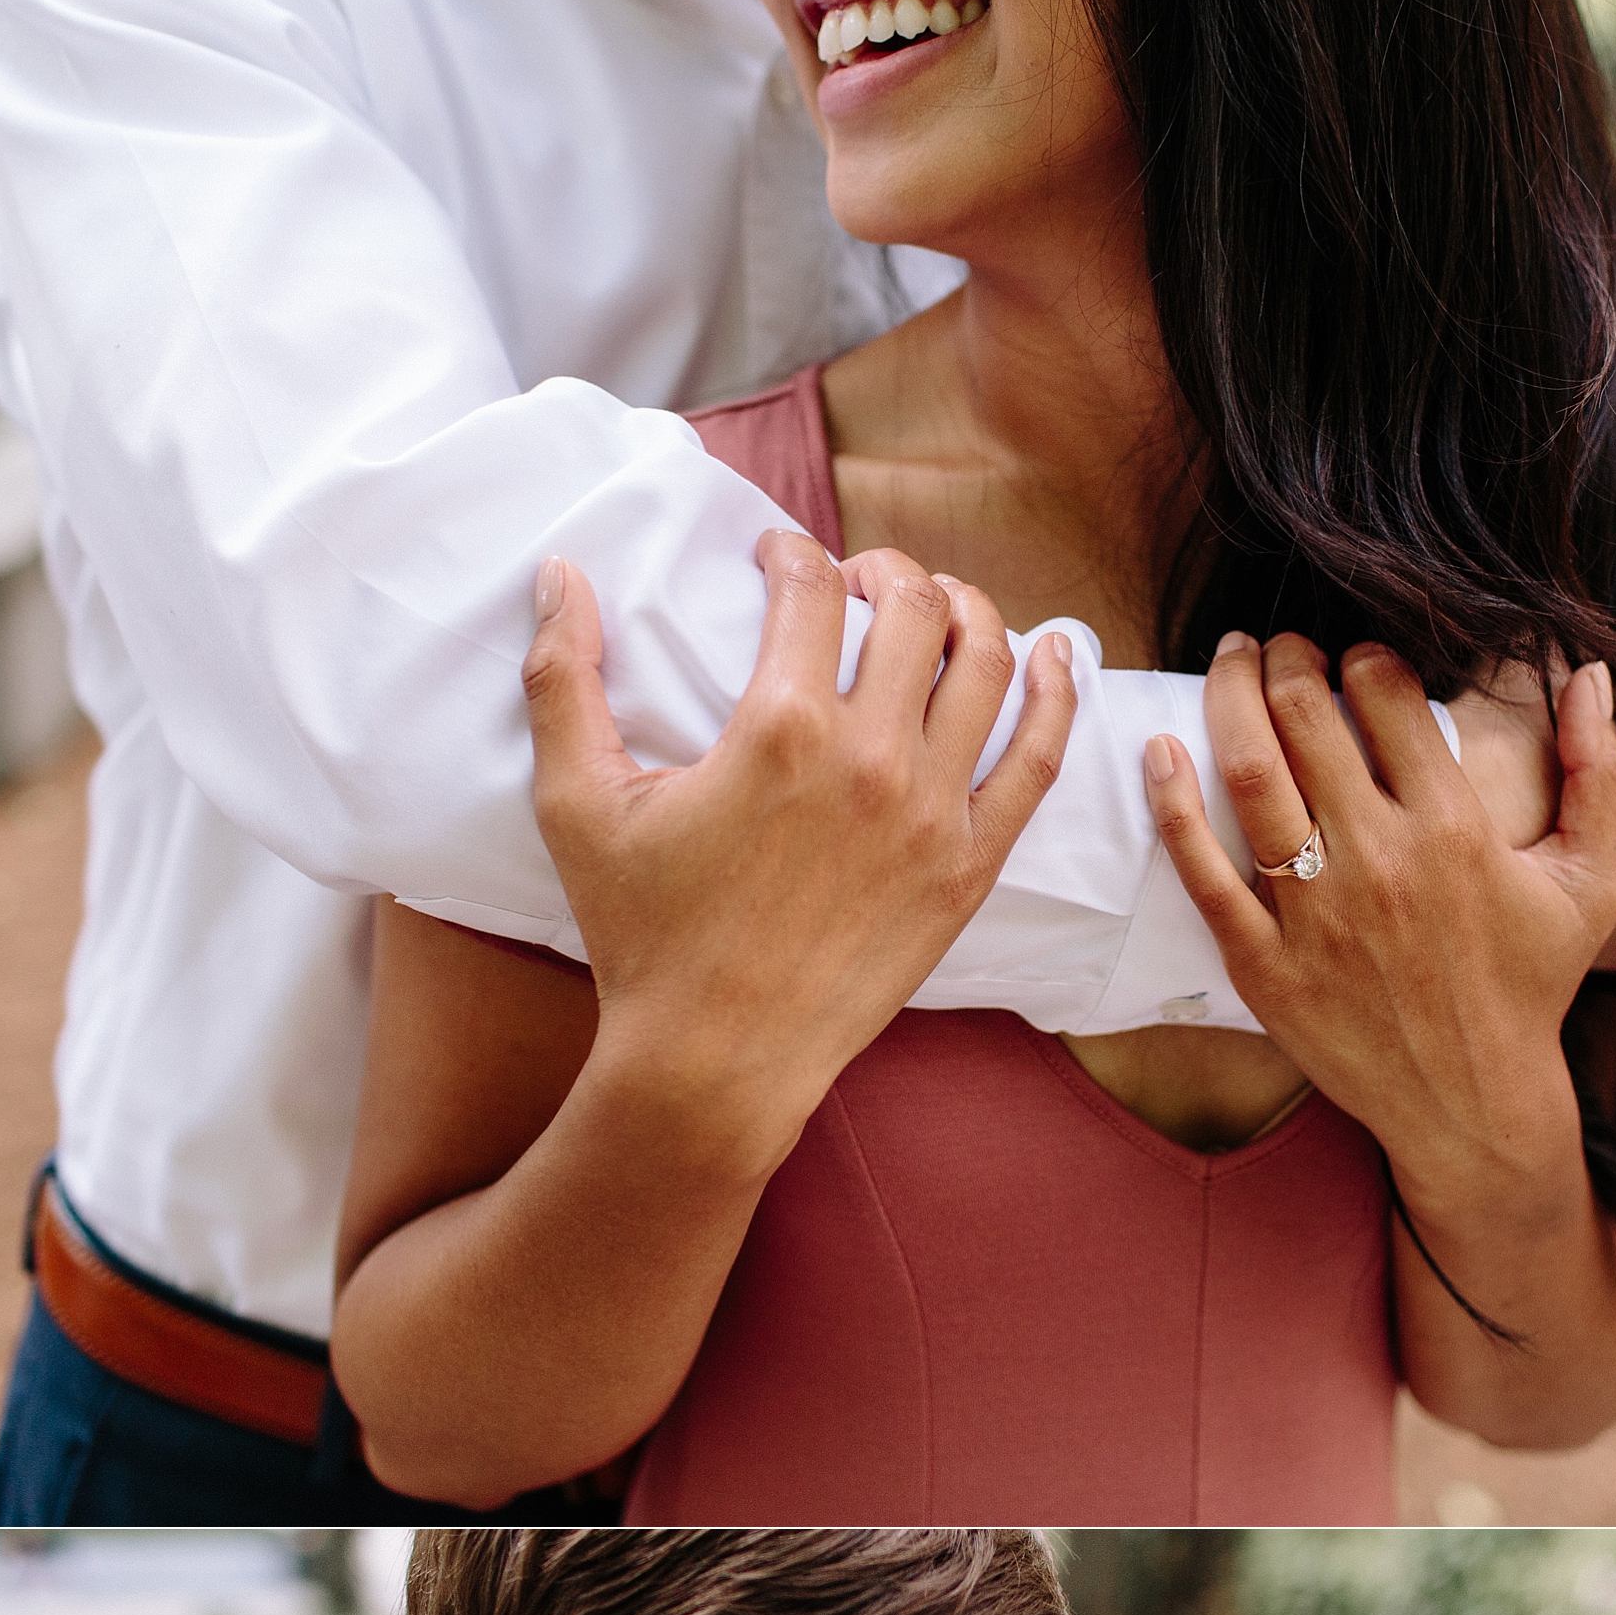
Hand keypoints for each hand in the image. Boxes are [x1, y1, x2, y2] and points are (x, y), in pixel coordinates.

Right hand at [524, 534, 1076, 1168]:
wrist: (716, 1062)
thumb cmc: (643, 938)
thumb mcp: (578, 805)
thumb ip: (563, 681)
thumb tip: (558, 575)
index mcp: (780, 727)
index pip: (810, 587)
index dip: (791, 552)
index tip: (777, 559)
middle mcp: (871, 759)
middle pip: (912, 607)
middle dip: (884, 571)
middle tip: (858, 581)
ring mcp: (932, 815)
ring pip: (986, 664)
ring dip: (966, 610)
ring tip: (937, 607)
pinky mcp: (968, 867)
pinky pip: (1038, 760)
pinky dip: (1057, 694)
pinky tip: (1056, 654)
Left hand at [1145, 633, 1615, 1236]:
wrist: (1474, 1105)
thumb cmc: (1532, 987)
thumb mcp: (1595, 882)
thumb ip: (1601, 774)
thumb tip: (1589, 675)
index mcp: (1454, 826)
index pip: (1387, 696)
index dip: (1366, 656)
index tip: (1358, 660)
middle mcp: (1378, 859)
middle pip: (1307, 716)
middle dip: (1287, 658)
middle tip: (1280, 646)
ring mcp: (1315, 914)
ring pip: (1250, 772)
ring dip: (1231, 697)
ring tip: (1231, 664)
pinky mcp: (1265, 965)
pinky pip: (1204, 872)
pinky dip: (1174, 805)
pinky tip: (1160, 752)